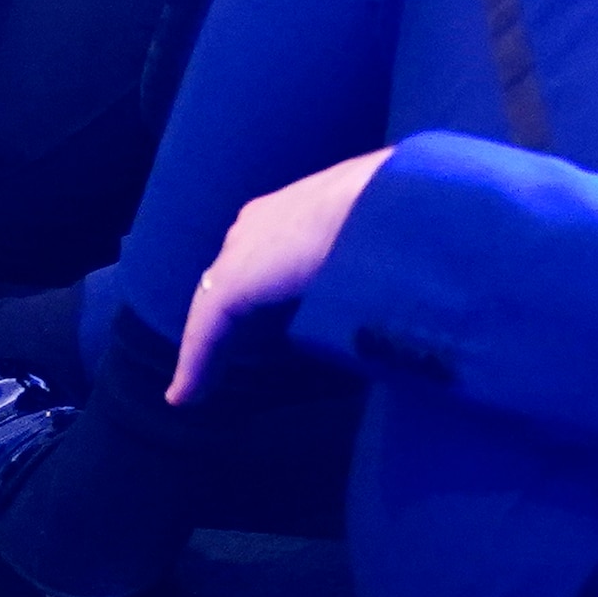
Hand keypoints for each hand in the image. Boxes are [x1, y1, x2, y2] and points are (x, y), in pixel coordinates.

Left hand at [170, 148, 389, 401]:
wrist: (391, 204)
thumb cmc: (406, 214)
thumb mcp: (390, 230)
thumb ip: (379, 250)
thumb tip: (408, 278)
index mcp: (303, 202)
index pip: (271, 246)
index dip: (266, 280)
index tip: (269, 313)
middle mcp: (265, 219)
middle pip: (238, 270)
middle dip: (234, 308)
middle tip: (235, 349)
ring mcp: (244, 247)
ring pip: (220, 301)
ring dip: (214, 339)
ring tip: (206, 378)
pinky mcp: (232, 283)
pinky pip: (208, 328)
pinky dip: (199, 360)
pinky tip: (189, 394)